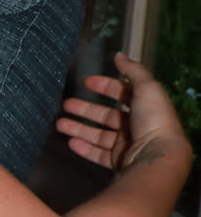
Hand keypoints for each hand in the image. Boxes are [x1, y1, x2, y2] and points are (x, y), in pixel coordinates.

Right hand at [57, 51, 190, 172]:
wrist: (157, 157)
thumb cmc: (153, 120)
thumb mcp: (147, 88)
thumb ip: (132, 70)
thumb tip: (120, 55)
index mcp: (144, 107)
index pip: (122, 93)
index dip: (105, 85)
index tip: (86, 82)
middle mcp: (136, 125)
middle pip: (106, 115)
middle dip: (85, 109)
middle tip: (66, 105)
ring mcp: (127, 145)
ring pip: (98, 134)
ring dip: (79, 128)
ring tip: (60, 124)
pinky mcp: (119, 161)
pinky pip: (98, 154)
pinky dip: (84, 148)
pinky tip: (71, 142)